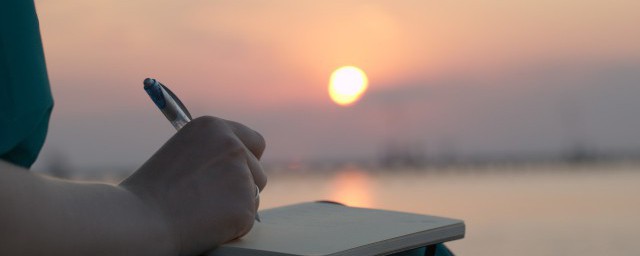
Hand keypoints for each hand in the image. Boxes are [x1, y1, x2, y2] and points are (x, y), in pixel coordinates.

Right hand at [120, 116, 266, 255]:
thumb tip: (235, 167)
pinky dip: (231, 226)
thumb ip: (211, 154)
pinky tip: (205, 224)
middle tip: (213, 200)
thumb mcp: (181, 154)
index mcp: (213, 127)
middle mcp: (232, 145)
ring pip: (254, 196)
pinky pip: (247, 219)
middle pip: (258, 171)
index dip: (247, 160)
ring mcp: (241, 174)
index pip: (254, 142)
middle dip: (243, 186)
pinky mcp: (245, 205)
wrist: (139, 220)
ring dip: (236, 205)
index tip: (240, 172)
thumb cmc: (150, 193)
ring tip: (201, 210)